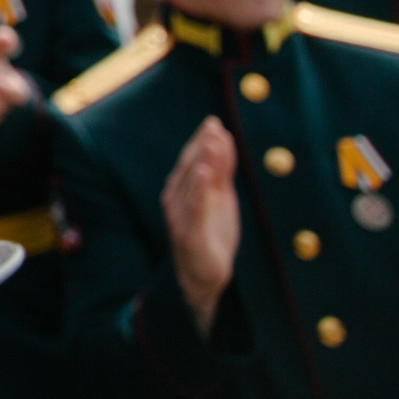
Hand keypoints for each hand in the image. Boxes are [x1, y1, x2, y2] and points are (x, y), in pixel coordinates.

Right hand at [160, 116, 238, 333]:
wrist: (202, 276)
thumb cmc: (210, 234)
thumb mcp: (220, 199)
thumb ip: (221, 171)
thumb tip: (223, 139)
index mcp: (182, 188)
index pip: (192, 159)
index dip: (201, 140)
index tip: (214, 122)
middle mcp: (175, 198)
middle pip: (190, 167)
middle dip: (202, 145)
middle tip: (213, 126)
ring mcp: (179, 215)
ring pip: (191, 183)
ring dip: (202, 160)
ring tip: (211, 141)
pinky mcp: (188, 233)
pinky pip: (194, 207)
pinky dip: (198, 188)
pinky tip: (205, 173)